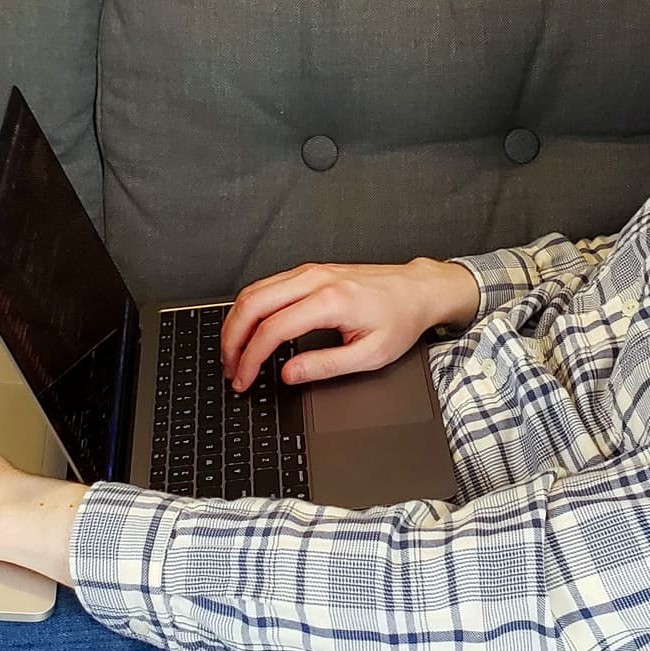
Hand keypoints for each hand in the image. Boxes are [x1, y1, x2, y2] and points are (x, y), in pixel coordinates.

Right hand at [219, 258, 478, 391]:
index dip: (251, 359)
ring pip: (254, 291)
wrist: (418, 290)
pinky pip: (266, 285)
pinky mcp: (309, 271)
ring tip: (235, 353)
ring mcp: (310, 271)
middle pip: (252, 304)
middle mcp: (315, 280)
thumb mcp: (370, 355)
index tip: (245, 379)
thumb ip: (325, 366)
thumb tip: (288, 374)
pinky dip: (250, 309)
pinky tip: (249, 329)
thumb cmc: (400, 319)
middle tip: (231, 368)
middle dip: (233, 339)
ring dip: (236, 323)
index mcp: (331, 301)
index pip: (273, 329)